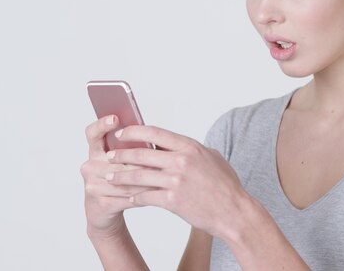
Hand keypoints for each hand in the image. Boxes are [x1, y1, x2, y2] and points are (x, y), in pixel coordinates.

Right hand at [80, 115, 152, 235]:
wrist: (104, 211)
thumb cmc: (119, 180)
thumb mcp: (122, 162)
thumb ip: (131, 148)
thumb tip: (153, 137)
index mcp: (95, 151)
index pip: (93, 133)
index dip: (102, 125)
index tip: (115, 118)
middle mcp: (90, 166)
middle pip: (118, 159)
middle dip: (141, 159)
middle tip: (160, 156)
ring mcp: (92, 185)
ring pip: (125, 179)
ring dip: (147, 178)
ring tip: (165, 174)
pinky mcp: (100, 204)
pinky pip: (127, 197)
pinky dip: (144, 195)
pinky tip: (157, 192)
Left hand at [106, 125, 248, 238]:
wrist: (234, 212)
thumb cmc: (226, 186)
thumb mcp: (212, 158)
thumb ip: (193, 150)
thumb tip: (176, 144)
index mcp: (190, 146)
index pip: (155, 132)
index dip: (134, 131)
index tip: (122, 133)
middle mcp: (181, 161)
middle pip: (142, 153)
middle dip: (121, 154)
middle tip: (110, 155)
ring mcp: (175, 181)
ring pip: (139, 176)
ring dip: (121, 176)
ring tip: (110, 177)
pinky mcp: (172, 201)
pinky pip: (145, 197)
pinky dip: (134, 197)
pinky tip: (127, 197)